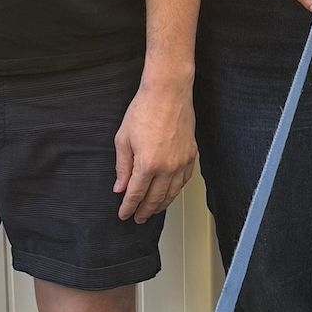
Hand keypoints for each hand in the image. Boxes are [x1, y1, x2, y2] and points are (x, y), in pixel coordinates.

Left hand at [114, 79, 196, 223]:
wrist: (168, 93)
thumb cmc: (144, 110)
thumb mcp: (124, 139)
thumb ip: (122, 167)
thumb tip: (120, 187)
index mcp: (147, 164)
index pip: (136, 194)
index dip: (128, 207)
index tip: (124, 214)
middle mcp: (167, 168)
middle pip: (155, 199)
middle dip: (144, 211)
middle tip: (138, 218)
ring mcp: (181, 163)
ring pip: (172, 193)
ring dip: (161, 205)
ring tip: (152, 211)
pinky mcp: (191, 155)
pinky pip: (183, 181)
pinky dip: (175, 191)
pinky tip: (169, 193)